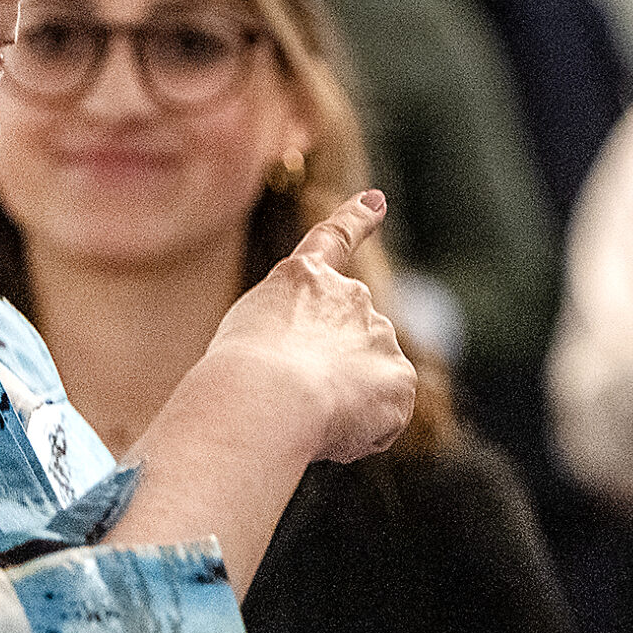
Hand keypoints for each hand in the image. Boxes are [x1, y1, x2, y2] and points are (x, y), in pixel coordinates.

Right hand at [201, 190, 416, 463]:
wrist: (267, 393)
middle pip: (347, 341)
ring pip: (363, 382)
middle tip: (290, 399)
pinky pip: (380, 417)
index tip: (376, 200)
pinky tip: (331, 432)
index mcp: (301, 278)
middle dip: (327, 372)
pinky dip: (359, 433)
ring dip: (339, 404)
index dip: (356, 218)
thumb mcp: (244, 345)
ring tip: (304, 415)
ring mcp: (378, 334)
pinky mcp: (398, 377)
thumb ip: (285, 351)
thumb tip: (327, 392)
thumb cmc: (233, 378)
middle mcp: (349, 295)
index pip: (333, 238)